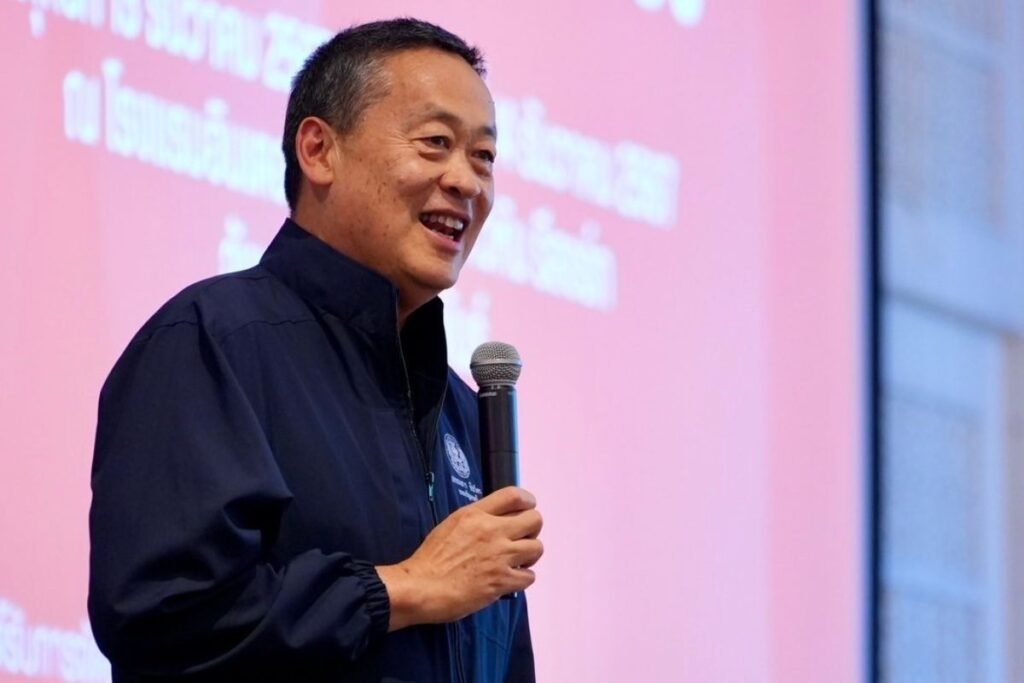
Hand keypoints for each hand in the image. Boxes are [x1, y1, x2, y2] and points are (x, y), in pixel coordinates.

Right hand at [376, 486, 543, 630]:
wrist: (421, 587)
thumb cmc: (430, 559)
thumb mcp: (451, 524)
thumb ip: (476, 518)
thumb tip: (496, 519)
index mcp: (476, 514)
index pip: (514, 496)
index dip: (528, 501)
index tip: (528, 508)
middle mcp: (491, 531)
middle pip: (534, 519)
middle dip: (532, 529)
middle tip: (522, 538)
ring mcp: (499, 556)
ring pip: (537, 547)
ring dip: (530, 555)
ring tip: (518, 560)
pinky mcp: (501, 581)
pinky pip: (529, 576)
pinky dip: (523, 578)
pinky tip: (511, 579)